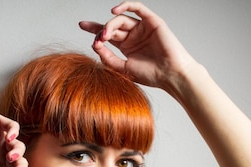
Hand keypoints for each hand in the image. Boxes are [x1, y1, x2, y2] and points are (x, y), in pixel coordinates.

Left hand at [79, 2, 195, 89]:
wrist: (170, 75)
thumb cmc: (150, 75)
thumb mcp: (123, 69)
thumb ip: (108, 59)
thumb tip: (94, 46)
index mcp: (127, 47)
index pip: (107, 35)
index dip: (94, 29)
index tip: (81, 25)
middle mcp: (133, 36)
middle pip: (112, 26)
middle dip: (100, 30)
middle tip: (98, 39)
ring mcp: (142, 28)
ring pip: (122, 19)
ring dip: (110, 25)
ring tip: (105, 35)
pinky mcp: (152, 22)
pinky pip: (138, 8)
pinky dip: (126, 6)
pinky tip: (114, 11)